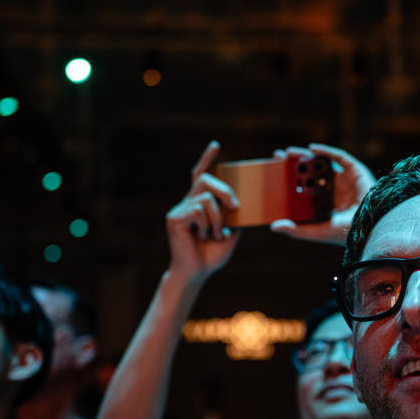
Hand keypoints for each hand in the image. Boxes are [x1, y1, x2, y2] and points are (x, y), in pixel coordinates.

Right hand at [165, 141, 240, 283]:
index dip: (207, 159)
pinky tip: (203, 237)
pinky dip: (206, 225)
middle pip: (205, 179)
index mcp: (200, 203)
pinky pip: (197, 211)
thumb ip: (235, 215)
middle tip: (235, 207)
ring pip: (205, 198)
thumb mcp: (231, 232)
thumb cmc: (212, 254)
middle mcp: (188, 202)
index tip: (216, 145)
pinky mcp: (174, 218)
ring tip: (215, 235)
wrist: (197, 273)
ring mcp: (179, 209)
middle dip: (224, 189)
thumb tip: (245, 201)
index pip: (202, 175)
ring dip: (217, 218)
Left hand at [269, 143, 375, 245]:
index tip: (273, 171)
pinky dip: (326, 151)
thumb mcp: (316, 231)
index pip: (303, 186)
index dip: (288, 178)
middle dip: (294, 163)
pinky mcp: (355, 171)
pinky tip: (313, 149)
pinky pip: (339, 157)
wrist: (369, 226)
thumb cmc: (344, 232)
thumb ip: (296, 230)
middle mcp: (332, 189)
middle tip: (278, 157)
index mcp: (322, 202)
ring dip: (306, 156)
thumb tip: (273, 227)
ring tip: (290, 153)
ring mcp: (343, 179)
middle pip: (310, 171)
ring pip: (322, 163)